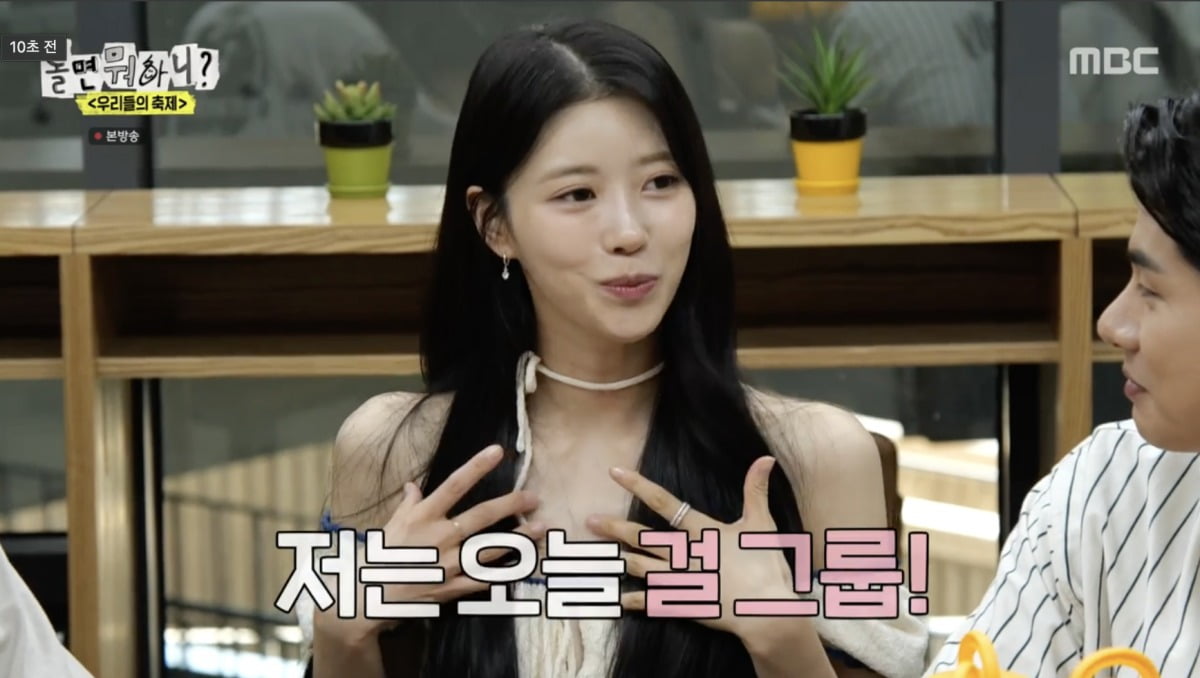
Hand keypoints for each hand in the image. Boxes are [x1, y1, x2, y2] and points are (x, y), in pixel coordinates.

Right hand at [320, 444, 545, 636]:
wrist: (368, 594)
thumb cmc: (381, 555)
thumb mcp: (393, 523)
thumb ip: (409, 503)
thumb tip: (414, 485)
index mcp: (424, 516)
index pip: (455, 484)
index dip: (477, 466)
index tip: (498, 451)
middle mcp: (439, 537)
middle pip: (481, 516)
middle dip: (510, 504)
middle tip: (534, 496)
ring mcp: (447, 564)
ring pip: (490, 548)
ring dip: (519, 538)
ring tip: (541, 527)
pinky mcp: (451, 588)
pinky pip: (483, 580)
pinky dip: (503, 573)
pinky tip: (524, 565)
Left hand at [586, 457, 804, 640]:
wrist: (767, 611)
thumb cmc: (766, 566)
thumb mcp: (762, 524)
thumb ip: (757, 490)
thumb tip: (766, 458)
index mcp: (702, 531)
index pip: (665, 503)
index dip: (639, 485)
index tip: (615, 473)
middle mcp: (685, 553)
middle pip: (643, 537)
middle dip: (615, 528)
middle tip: (590, 520)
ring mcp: (681, 580)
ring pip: (642, 566)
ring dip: (619, 558)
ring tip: (597, 554)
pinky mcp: (683, 603)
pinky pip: (653, 601)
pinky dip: (635, 601)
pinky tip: (618, 599)